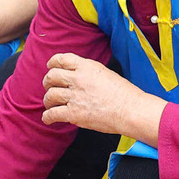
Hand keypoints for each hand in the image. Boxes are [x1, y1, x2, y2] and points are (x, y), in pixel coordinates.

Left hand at [42, 53, 164, 140]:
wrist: (130, 110)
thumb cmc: (123, 94)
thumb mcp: (105, 73)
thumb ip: (88, 72)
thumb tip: (77, 75)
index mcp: (86, 67)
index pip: (61, 59)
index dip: (52, 63)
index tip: (50, 66)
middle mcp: (78, 79)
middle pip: (52, 76)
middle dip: (47, 82)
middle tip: (49, 87)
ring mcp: (75, 96)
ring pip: (50, 95)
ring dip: (48, 100)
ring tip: (50, 104)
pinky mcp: (73, 114)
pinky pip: (52, 114)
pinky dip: (47, 117)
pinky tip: (48, 118)